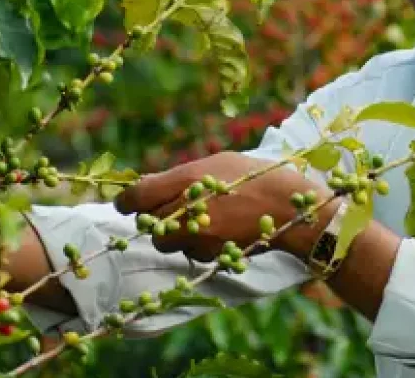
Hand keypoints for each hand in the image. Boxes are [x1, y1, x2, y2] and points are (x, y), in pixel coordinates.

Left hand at [113, 152, 337, 262]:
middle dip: (154, 218)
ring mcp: (197, 235)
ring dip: (173, 233)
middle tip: (169, 209)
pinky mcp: (210, 254)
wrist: (289, 207)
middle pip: (149, 223)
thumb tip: (148, 184)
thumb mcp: (217, 162)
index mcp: (186, 179)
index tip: (125, 203)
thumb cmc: (254, 175)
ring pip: (167, 242)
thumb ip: (180, 175)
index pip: (136, 197)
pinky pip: (190, 252)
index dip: (126, 201)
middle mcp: (186, 209)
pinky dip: (195, 244)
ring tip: (196, 220)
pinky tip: (216, 231)